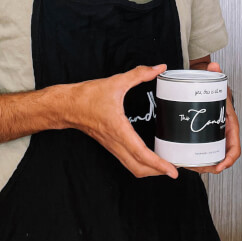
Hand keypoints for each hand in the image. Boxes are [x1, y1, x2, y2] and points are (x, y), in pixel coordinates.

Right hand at [60, 64, 178, 179]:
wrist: (66, 105)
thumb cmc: (87, 96)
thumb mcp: (116, 82)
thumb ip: (139, 74)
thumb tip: (158, 68)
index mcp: (119, 130)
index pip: (141, 153)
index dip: (158, 164)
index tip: (172, 171)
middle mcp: (115, 142)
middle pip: (138, 168)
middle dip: (157, 172)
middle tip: (174, 169)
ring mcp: (111, 145)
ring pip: (132, 167)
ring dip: (149, 170)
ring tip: (165, 165)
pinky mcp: (109, 144)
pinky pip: (126, 160)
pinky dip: (140, 163)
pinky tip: (149, 156)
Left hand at [190, 62, 240, 173]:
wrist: (211, 88)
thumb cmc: (216, 88)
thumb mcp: (216, 82)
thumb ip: (215, 73)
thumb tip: (213, 65)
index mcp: (230, 124)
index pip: (234, 147)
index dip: (229, 159)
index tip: (220, 166)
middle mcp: (223, 133)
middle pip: (221, 157)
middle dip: (210, 166)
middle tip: (196, 168)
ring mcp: (215, 136)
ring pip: (211, 157)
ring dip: (202, 165)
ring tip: (188, 166)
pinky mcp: (206, 137)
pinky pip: (203, 152)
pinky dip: (197, 159)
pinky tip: (186, 160)